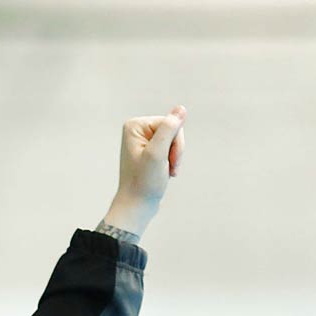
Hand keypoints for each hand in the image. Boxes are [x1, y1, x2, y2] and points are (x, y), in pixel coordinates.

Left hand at [100, 105, 186, 236]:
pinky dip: (171, 162)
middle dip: (174, 151)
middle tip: (167, 168)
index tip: (165, 160)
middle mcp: (137, 130)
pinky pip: (170, 150)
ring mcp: (143, 140)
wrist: (137, 206)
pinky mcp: (149, 151)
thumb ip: (169, 129)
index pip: (170, 123)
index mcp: (134, 125)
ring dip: (174, 158)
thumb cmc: (144, 182)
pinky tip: (164, 173)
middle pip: (172, 130)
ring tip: (165, 172)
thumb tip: (181, 109)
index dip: (174, 143)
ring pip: (173, 141)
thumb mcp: (158, 153)